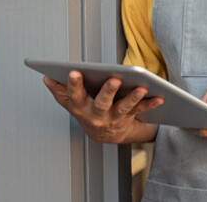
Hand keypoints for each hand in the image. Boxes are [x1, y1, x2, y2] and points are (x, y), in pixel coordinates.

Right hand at [43, 71, 162, 143]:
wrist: (105, 135)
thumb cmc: (88, 111)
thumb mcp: (72, 102)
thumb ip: (60, 90)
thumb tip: (47, 77)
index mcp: (81, 107)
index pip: (75, 95)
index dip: (74, 84)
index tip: (74, 71)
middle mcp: (97, 114)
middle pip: (102, 102)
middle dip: (108, 91)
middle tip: (114, 79)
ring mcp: (113, 118)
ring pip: (123, 108)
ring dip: (133, 98)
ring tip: (142, 88)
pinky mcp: (129, 118)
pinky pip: (140, 110)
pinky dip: (150, 104)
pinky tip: (159, 97)